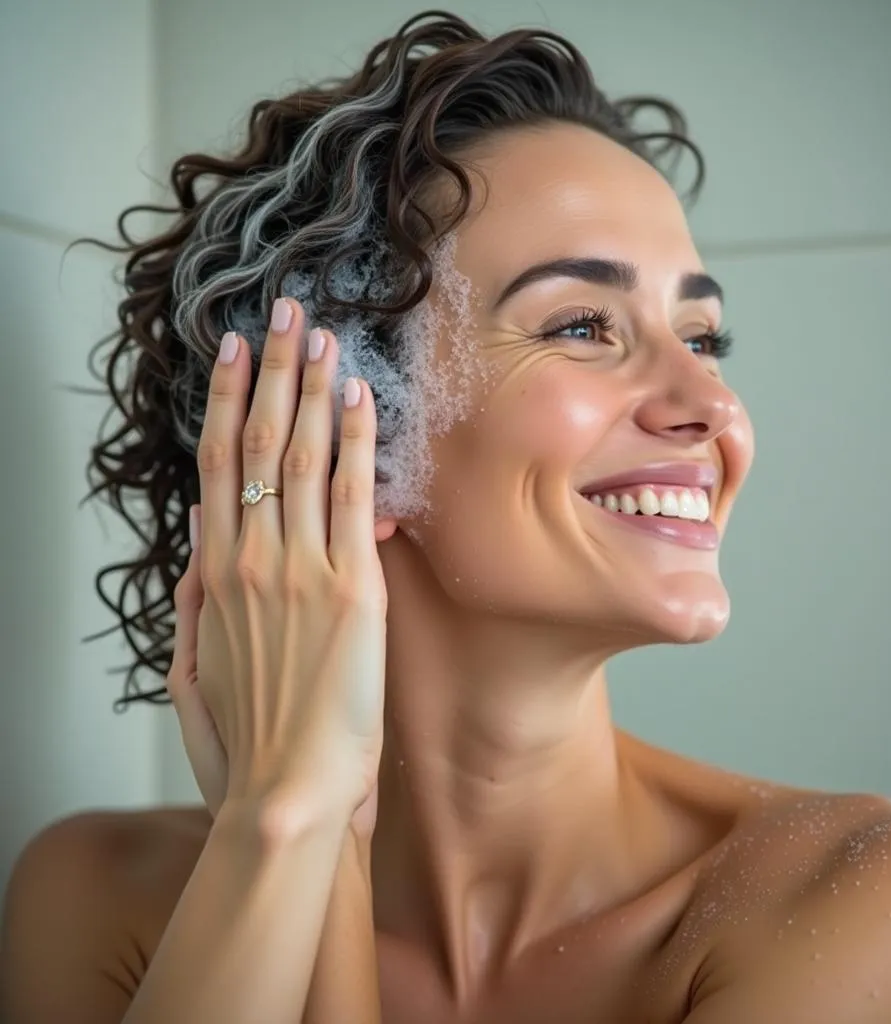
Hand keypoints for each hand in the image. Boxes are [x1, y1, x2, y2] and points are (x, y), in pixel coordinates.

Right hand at [166, 298, 390, 834]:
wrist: (285, 797)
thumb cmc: (243, 744)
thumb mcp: (194, 673)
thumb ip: (195, 604)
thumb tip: (200, 544)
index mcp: (217, 575)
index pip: (218, 465)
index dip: (226, 400)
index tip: (234, 351)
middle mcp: (253, 559)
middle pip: (258, 443)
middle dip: (272, 372)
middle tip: (284, 314)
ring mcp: (302, 570)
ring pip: (302, 458)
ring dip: (312, 389)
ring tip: (322, 336)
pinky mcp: (353, 591)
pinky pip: (353, 500)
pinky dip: (355, 444)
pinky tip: (360, 399)